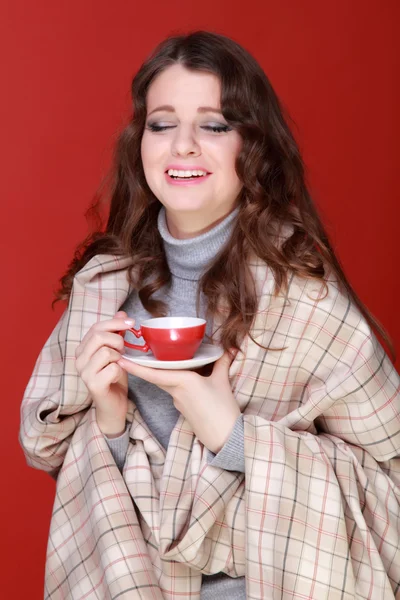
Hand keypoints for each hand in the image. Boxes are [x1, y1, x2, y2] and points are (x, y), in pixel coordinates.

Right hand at [75, 310, 132, 436]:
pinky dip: (121, 371)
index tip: (131, 322)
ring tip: (119, 365)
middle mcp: (79, 360)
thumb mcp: (117, 352)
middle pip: (99, 337)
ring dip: (119, 357)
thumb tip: (122, 313)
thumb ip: (116, 333)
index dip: (114, 322)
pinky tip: (117, 377)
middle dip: (118, 340)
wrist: (113, 406)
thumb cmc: (114, 377)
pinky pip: (113, 368)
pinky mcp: (93, 385)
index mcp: (82, 349)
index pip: (96, 328)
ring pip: (106, 352)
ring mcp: (84, 373)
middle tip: (123, 350)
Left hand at [118, 352, 239, 452]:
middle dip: (146, 367)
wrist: (225, 437)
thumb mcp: (222, 382)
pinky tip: (184, 377)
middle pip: (156, 376)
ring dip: (162, 373)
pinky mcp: (181, 409)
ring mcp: (177, 401)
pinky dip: (174, 382)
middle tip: (135, 353)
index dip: (137, 367)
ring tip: (165, 360)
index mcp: (184, 381)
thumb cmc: (223, 409)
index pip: (154, 373)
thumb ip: (222, 363)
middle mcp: (176, 391)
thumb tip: (229, 348)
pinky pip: (174, 391)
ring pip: (165, 383)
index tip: (122, 360)